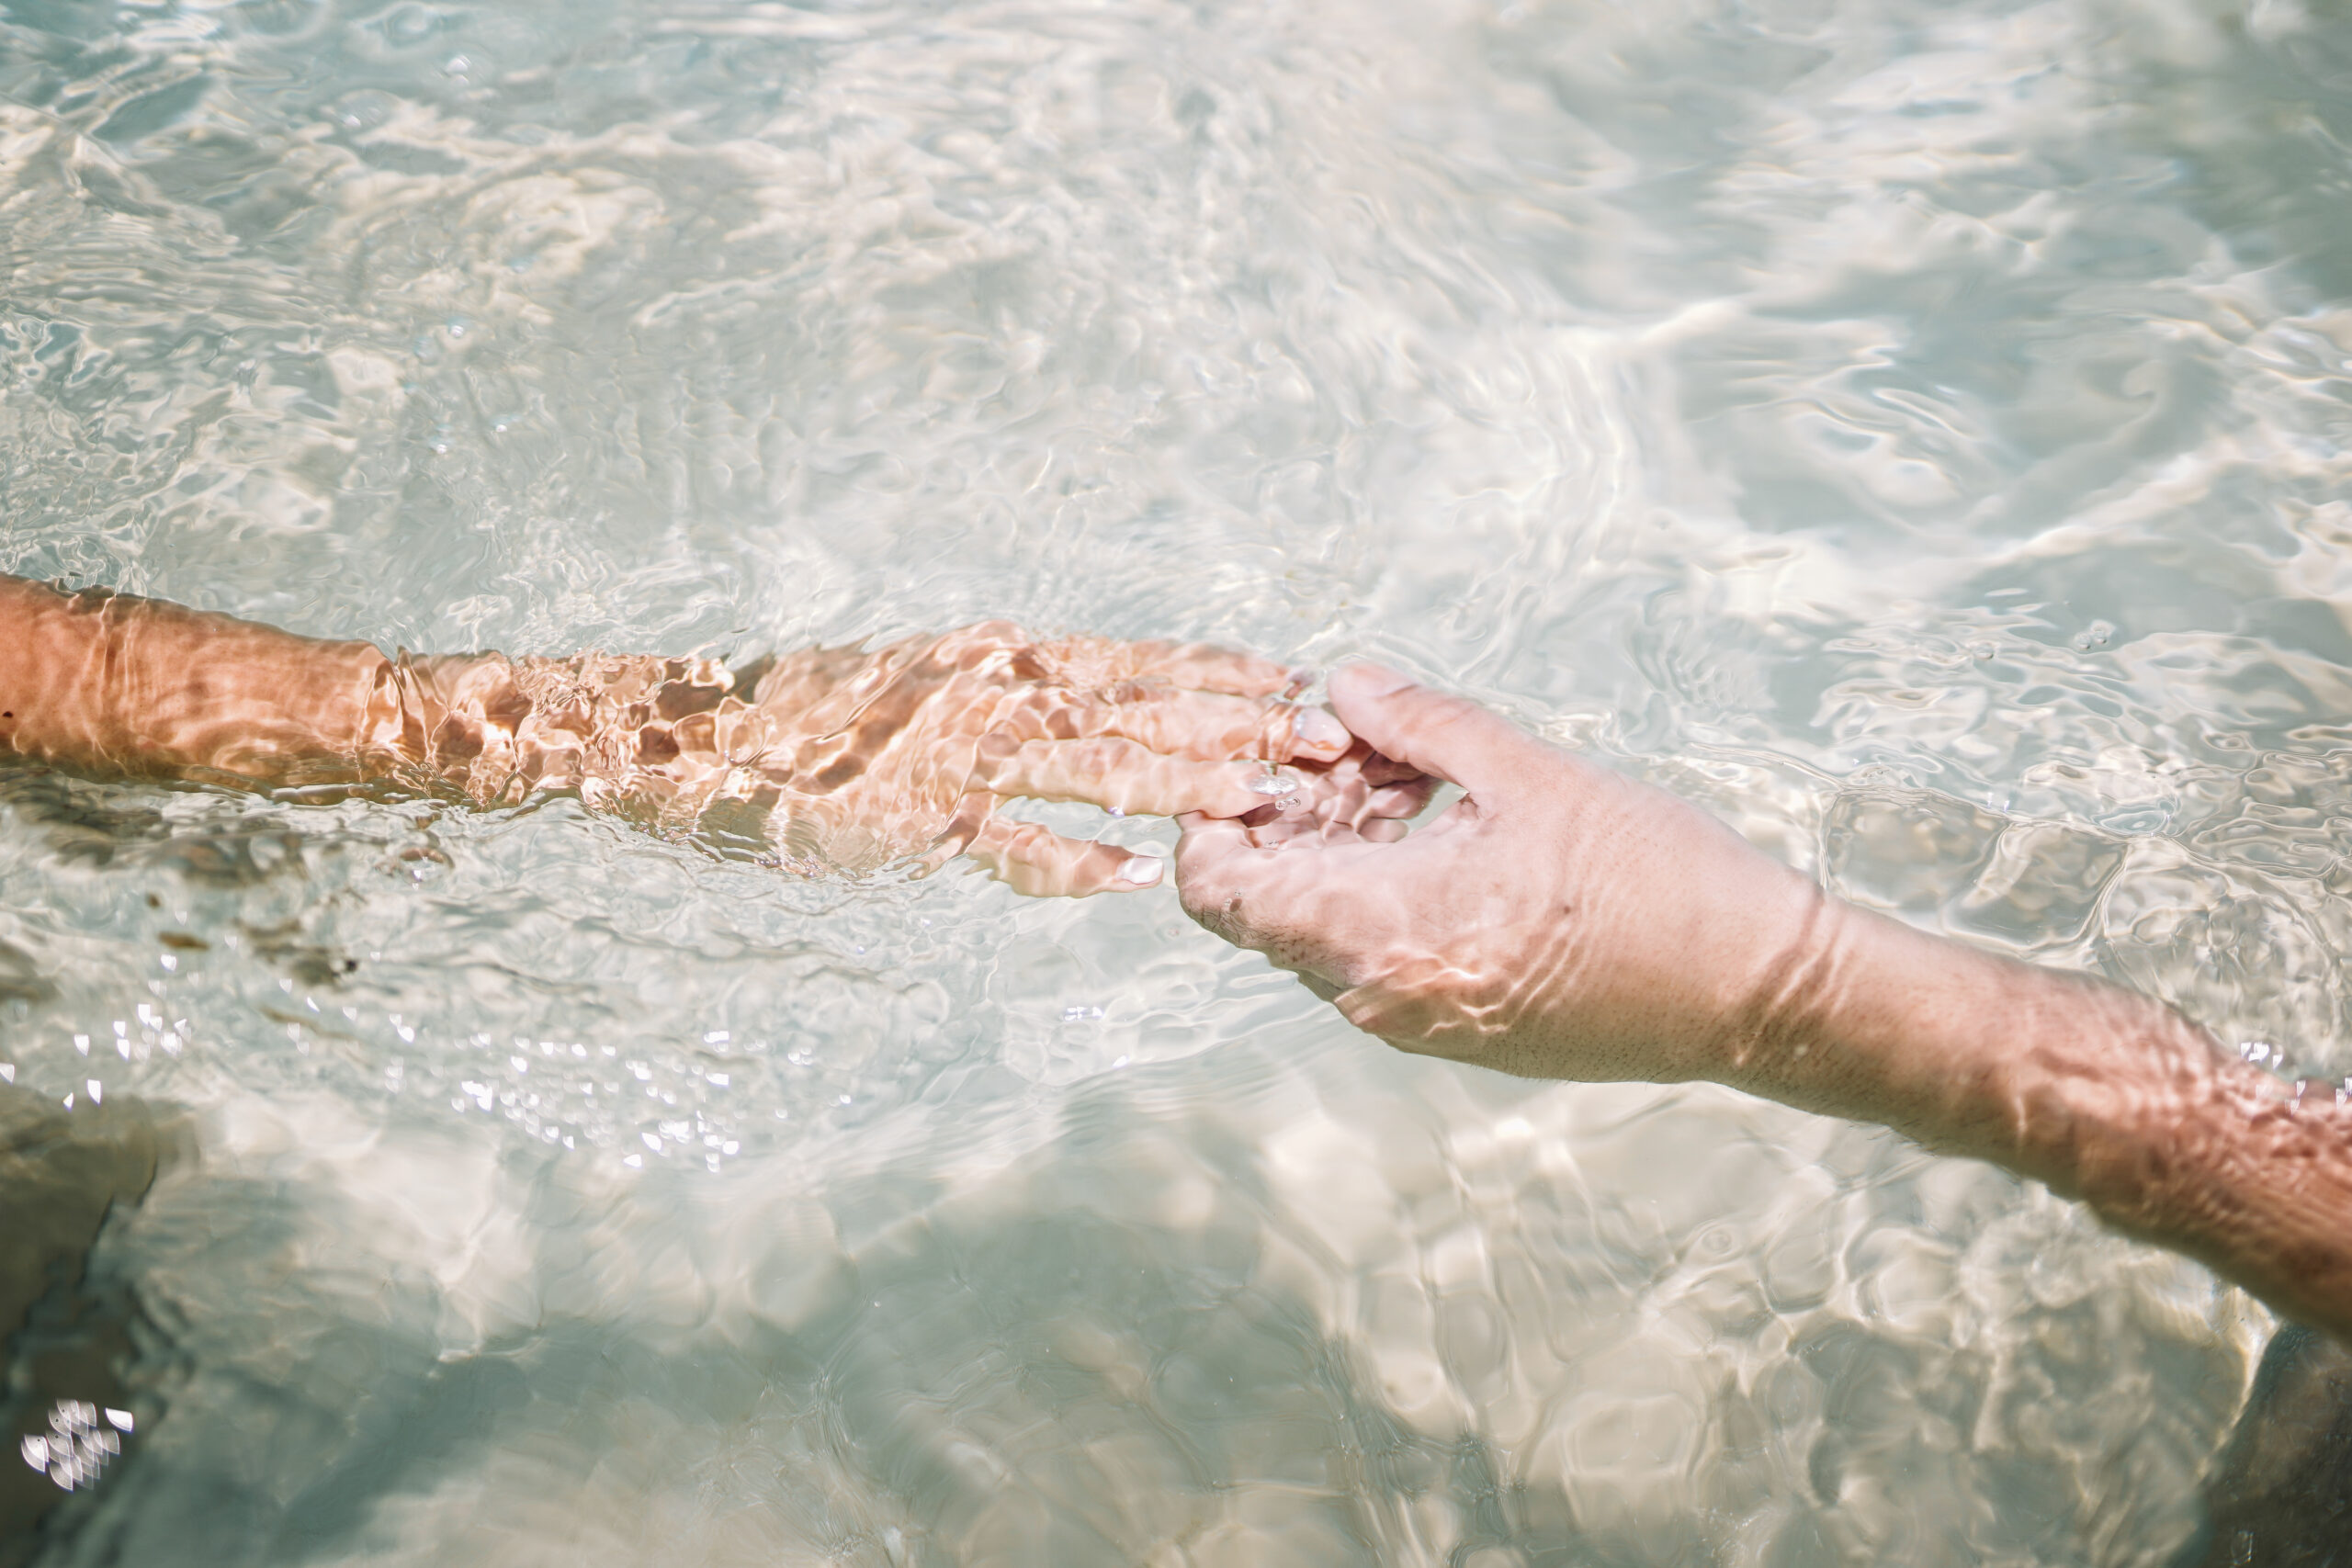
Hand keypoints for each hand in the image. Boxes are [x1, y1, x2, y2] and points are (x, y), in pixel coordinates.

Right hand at [402, 622, 1352, 896]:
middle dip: (1239, 727)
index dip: (1222, 678)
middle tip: (1331, 743)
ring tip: (1266, 800)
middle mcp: (992, 692)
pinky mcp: (909, 813)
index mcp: (1000, 661)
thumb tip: (1079, 693)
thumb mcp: (924, 686)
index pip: (1136, 665)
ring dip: (1184, 784)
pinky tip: (1134, 880)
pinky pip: (1003, 842)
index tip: (1302, 683)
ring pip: (1092, 766)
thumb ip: (1006, 693)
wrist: (692, 733)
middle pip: (1140, 709)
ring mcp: (953, 753)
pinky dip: (1069, 860)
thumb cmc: (813, 718)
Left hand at [1174, 665, 1827, 1079]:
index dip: (1211, 817)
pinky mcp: (1458, 1033)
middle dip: (1293, 811)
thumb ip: (1417, 723)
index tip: (1259, 755)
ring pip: (1325, 926)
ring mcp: (1416, 1024)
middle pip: (1268, 902)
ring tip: (1415, 773)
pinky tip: (1448, 825)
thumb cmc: (1653, 882)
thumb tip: (1343, 684)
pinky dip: (1384, 887)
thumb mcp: (1527, 772)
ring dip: (1344, 844)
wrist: (1756, 992)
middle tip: (1357, 743)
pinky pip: (1379, 955)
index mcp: (1376, 933)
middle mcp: (1376, 996)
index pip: (1218, 891)